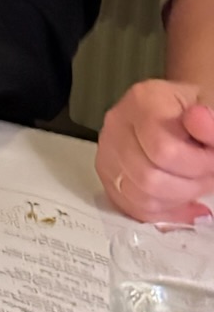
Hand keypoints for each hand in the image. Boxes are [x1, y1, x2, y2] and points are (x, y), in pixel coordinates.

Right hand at [96, 80, 213, 223]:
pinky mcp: (107, 172)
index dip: (197, 165)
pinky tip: (183, 203)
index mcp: (143, 100)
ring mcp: (108, 149)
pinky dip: (163, 211)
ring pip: (139, 197)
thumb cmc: (196, 111)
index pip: (163, 150)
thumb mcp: (211, 110)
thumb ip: (210, 124)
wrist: (180, 109)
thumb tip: (199, 120)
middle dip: (188, 186)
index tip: (212, 160)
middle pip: (148, 178)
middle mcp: (117, 123)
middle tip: (206, 175)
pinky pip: (133, 206)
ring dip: (176, 200)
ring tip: (193, 185)